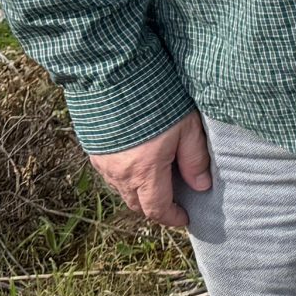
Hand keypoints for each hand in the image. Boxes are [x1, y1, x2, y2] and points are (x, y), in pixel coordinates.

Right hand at [89, 111, 210, 228]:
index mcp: (145, 172)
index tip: (185, 218)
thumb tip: (201, 186)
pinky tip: (138, 164)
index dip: (172, 218)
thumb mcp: (187, 128)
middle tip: (173, 202)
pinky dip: (125, 178)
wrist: (115, 77)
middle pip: (137, 204)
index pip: (157, 209)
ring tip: (158, 182)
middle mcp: (120, 174)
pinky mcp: (94, 151)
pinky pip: (110, 175)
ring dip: (139, 192)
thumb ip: (194, 160)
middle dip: (155, 208)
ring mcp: (103, 164)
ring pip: (122, 190)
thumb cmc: (157, 100)